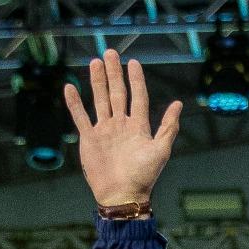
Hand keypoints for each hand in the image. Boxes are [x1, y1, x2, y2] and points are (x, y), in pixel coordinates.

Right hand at [64, 50, 181, 207]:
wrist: (122, 195)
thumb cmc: (144, 176)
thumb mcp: (161, 150)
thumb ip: (168, 127)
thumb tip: (178, 104)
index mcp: (139, 127)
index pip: (138, 97)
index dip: (136, 80)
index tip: (133, 63)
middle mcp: (121, 125)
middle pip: (117, 93)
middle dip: (114, 73)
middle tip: (110, 53)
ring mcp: (105, 131)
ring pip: (100, 100)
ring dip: (97, 82)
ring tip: (95, 62)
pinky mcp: (90, 139)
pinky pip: (80, 117)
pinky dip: (75, 103)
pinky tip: (70, 88)